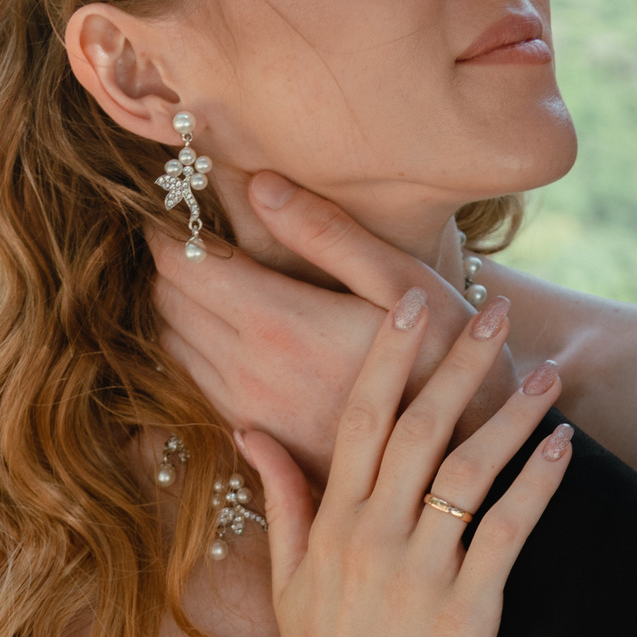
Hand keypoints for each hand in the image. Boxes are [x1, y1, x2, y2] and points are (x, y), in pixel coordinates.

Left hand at [151, 173, 508, 483]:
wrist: (468, 452)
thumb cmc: (447, 353)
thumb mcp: (401, 281)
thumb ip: (326, 233)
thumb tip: (258, 184)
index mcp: (282, 326)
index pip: (185, 264)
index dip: (169, 229)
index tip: (176, 205)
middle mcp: (252, 374)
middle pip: (167, 303)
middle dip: (168, 262)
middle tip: (186, 231)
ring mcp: (250, 414)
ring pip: (172, 345)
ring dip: (175, 305)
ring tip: (201, 270)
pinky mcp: (258, 440)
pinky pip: (194, 383)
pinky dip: (191, 346)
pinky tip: (221, 323)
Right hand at [234, 285, 571, 636]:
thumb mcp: (290, 575)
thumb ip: (285, 496)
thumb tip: (251, 431)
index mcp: (335, 522)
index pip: (361, 419)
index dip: (388, 358)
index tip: (411, 303)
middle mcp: (374, 536)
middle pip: (420, 428)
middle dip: (460, 363)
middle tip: (495, 311)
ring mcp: (420, 572)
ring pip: (470, 471)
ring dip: (513, 416)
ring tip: (549, 374)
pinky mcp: (465, 611)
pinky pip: (506, 533)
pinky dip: (536, 486)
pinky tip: (561, 448)